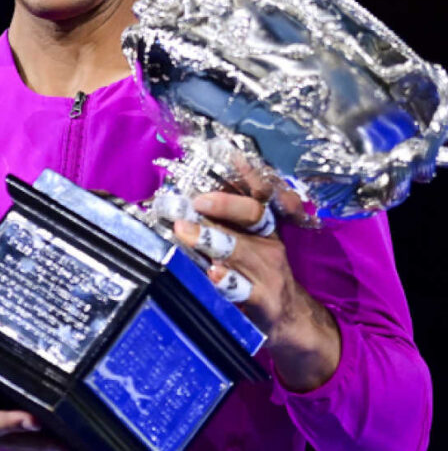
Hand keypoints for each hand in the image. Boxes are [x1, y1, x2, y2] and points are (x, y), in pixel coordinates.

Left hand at [172, 184, 340, 390]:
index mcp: (265, 228)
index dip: (248, 175)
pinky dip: (226, 279)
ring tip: (186, 231)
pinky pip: (242, 289)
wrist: (291, 320)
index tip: (231, 156)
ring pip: (241, 251)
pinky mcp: (262, 303)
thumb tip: (185, 194)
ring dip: (211, 239)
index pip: (260, 195)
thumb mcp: (250, 244)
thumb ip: (225, 221)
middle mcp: (269, 246)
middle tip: (191, 202)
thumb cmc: (259, 275)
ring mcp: (267, 274)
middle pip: (251, 217)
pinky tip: (211, 272)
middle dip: (221, 205)